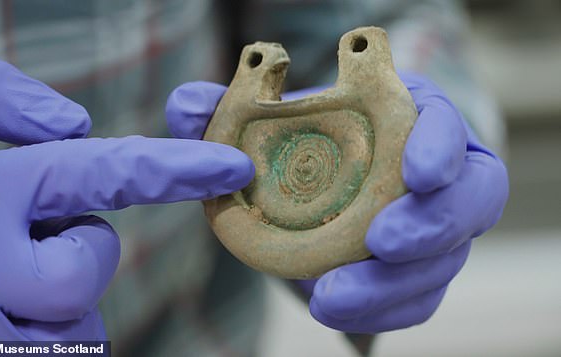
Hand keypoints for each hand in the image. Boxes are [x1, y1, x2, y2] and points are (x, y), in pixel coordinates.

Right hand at [0, 59, 253, 339]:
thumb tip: (75, 124)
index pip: (100, 173)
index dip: (174, 168)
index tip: (229, 167)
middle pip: (86, 270)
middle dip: (80, 250)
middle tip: (31, 233)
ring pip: (70, 320)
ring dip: (54, 290)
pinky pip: (50, 349)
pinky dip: (40, 324)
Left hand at [166, 76, 507, 333]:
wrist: (327, 181)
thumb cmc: (309, 138)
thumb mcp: (273, 118)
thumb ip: (229, 112)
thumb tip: (187, 106)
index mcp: (411, 117)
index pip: (447, 125)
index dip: (441, 147)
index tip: (416, 172)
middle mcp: (439, 172)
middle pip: (470, 200)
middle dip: (431, 225)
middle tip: (381, 242)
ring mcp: (437, 225)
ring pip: (444, 261)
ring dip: (396, 285)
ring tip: (332, 298)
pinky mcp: (421, 269)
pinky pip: (418, 298)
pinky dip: (383, 311)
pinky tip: (340, 311)